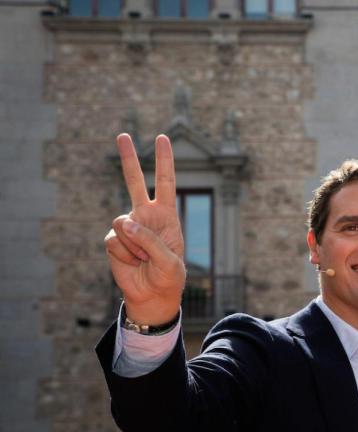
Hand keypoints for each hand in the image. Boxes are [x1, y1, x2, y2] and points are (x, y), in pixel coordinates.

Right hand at [104, 134, 184, 324]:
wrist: (152, 295)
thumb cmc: (169, 277)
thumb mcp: (170, 260)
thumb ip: (150, 240)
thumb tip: (124, 223)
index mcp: (166, 215)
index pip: (166, 183)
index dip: (164, 161)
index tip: (163, 138)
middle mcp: (145, 216)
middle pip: (135, 182)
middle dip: (129, 158)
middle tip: (123, 135)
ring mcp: (128, 227)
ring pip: (123, 223)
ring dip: (135, 245)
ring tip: (144, 259)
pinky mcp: (113, 240)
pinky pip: (114, 241)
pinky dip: (125, 254)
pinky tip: (132, 262)